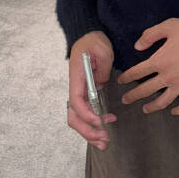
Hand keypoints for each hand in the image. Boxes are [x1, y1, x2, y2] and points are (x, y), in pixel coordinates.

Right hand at [67, 31, 117, 152]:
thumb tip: (100, 85)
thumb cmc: (94, 41)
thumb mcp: (103, 51)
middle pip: (74, 116)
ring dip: (89, 132)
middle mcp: (75, 87)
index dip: (86, 115)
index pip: (76, 101)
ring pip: (78, 118)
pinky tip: (102, 129)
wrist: (88, 35)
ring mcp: (79, 91)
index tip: (99, 122)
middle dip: (87, 130)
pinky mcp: (85, 92)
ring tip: (104, 142)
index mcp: (76, 77)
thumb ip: (102, 70)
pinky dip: (92, 124)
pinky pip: (85, 112)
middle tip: (104, 139)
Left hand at [117, 18, 178, 114]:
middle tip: (125, 100)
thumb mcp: (169, 26)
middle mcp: (167, 77)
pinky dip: (178, 111)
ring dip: (151, 107)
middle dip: (133, 96)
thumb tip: (137, 46)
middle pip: (145, 90)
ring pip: (162, 102)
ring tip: (145, 109)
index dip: (127, 77)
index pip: (137, 72)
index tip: (121, 81)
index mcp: (159, 61)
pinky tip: (173, 111)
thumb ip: (151, 35)